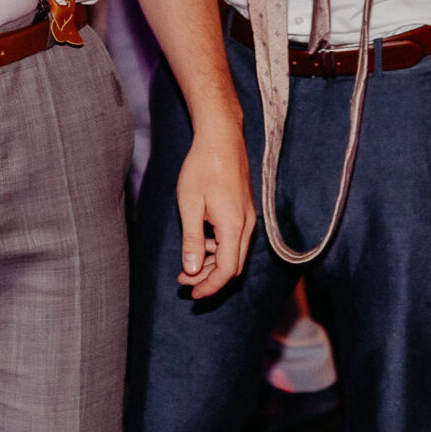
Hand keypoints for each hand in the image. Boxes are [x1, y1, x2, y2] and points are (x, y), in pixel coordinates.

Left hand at [173, 125, 254, 298]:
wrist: (221, 138)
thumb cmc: (202, 167)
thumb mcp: (190, 205)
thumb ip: (192, 240)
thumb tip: (191, 270)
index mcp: (234, 227)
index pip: (226, 270)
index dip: (209, 287)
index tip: (191, 293)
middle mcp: (246, 225)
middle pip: (232, 266)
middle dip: (209, 278)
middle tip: (183, 281)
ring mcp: (248, 218)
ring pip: (234, 253)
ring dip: (212, 264)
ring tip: (187, 265)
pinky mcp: (244, 211)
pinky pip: (235, 240)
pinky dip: (218, 249)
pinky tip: (199, 242)